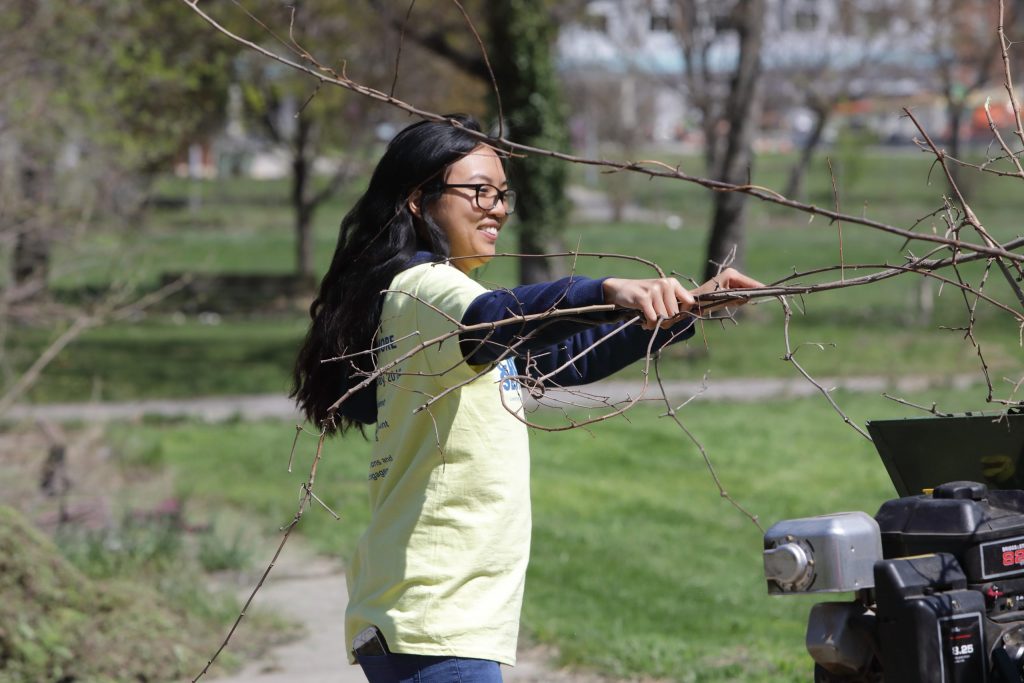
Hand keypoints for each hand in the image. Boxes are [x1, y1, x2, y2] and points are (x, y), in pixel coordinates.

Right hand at [603, 268, 763, 329]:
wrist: (619, 293)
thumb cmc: (646, 303)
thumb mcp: (667, 305)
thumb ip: (685, 308)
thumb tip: (699, 315)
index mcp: (680, 288)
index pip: (711, 286)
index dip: (739, 286)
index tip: (761, 292)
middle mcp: (672, 285)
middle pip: (681, 315)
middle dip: (669, 321)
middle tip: (657, 318)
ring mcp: (658, 288)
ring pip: (666, 318)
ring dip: (655, 322)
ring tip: (646, 315)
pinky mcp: (645, 296)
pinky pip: (653, 318)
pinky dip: (646, 322)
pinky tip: (640, 317)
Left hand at [689, 268, 763, 313]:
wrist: (693, 302)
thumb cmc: (705, 299)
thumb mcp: (723, 299)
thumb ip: (738, 298)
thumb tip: (750, 297)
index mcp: (731, 274)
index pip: (750, 282)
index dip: (760, 289)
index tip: (773, 292)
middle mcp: (733, 274)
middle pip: (749, 285)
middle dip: (749, 295)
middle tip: (742, 303)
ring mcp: (732, 278)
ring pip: (746, 290)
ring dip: (743, 298)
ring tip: (730, 302)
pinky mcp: (730, 284)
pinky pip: (740, 292)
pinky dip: (739, 299)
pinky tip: (731, 302)